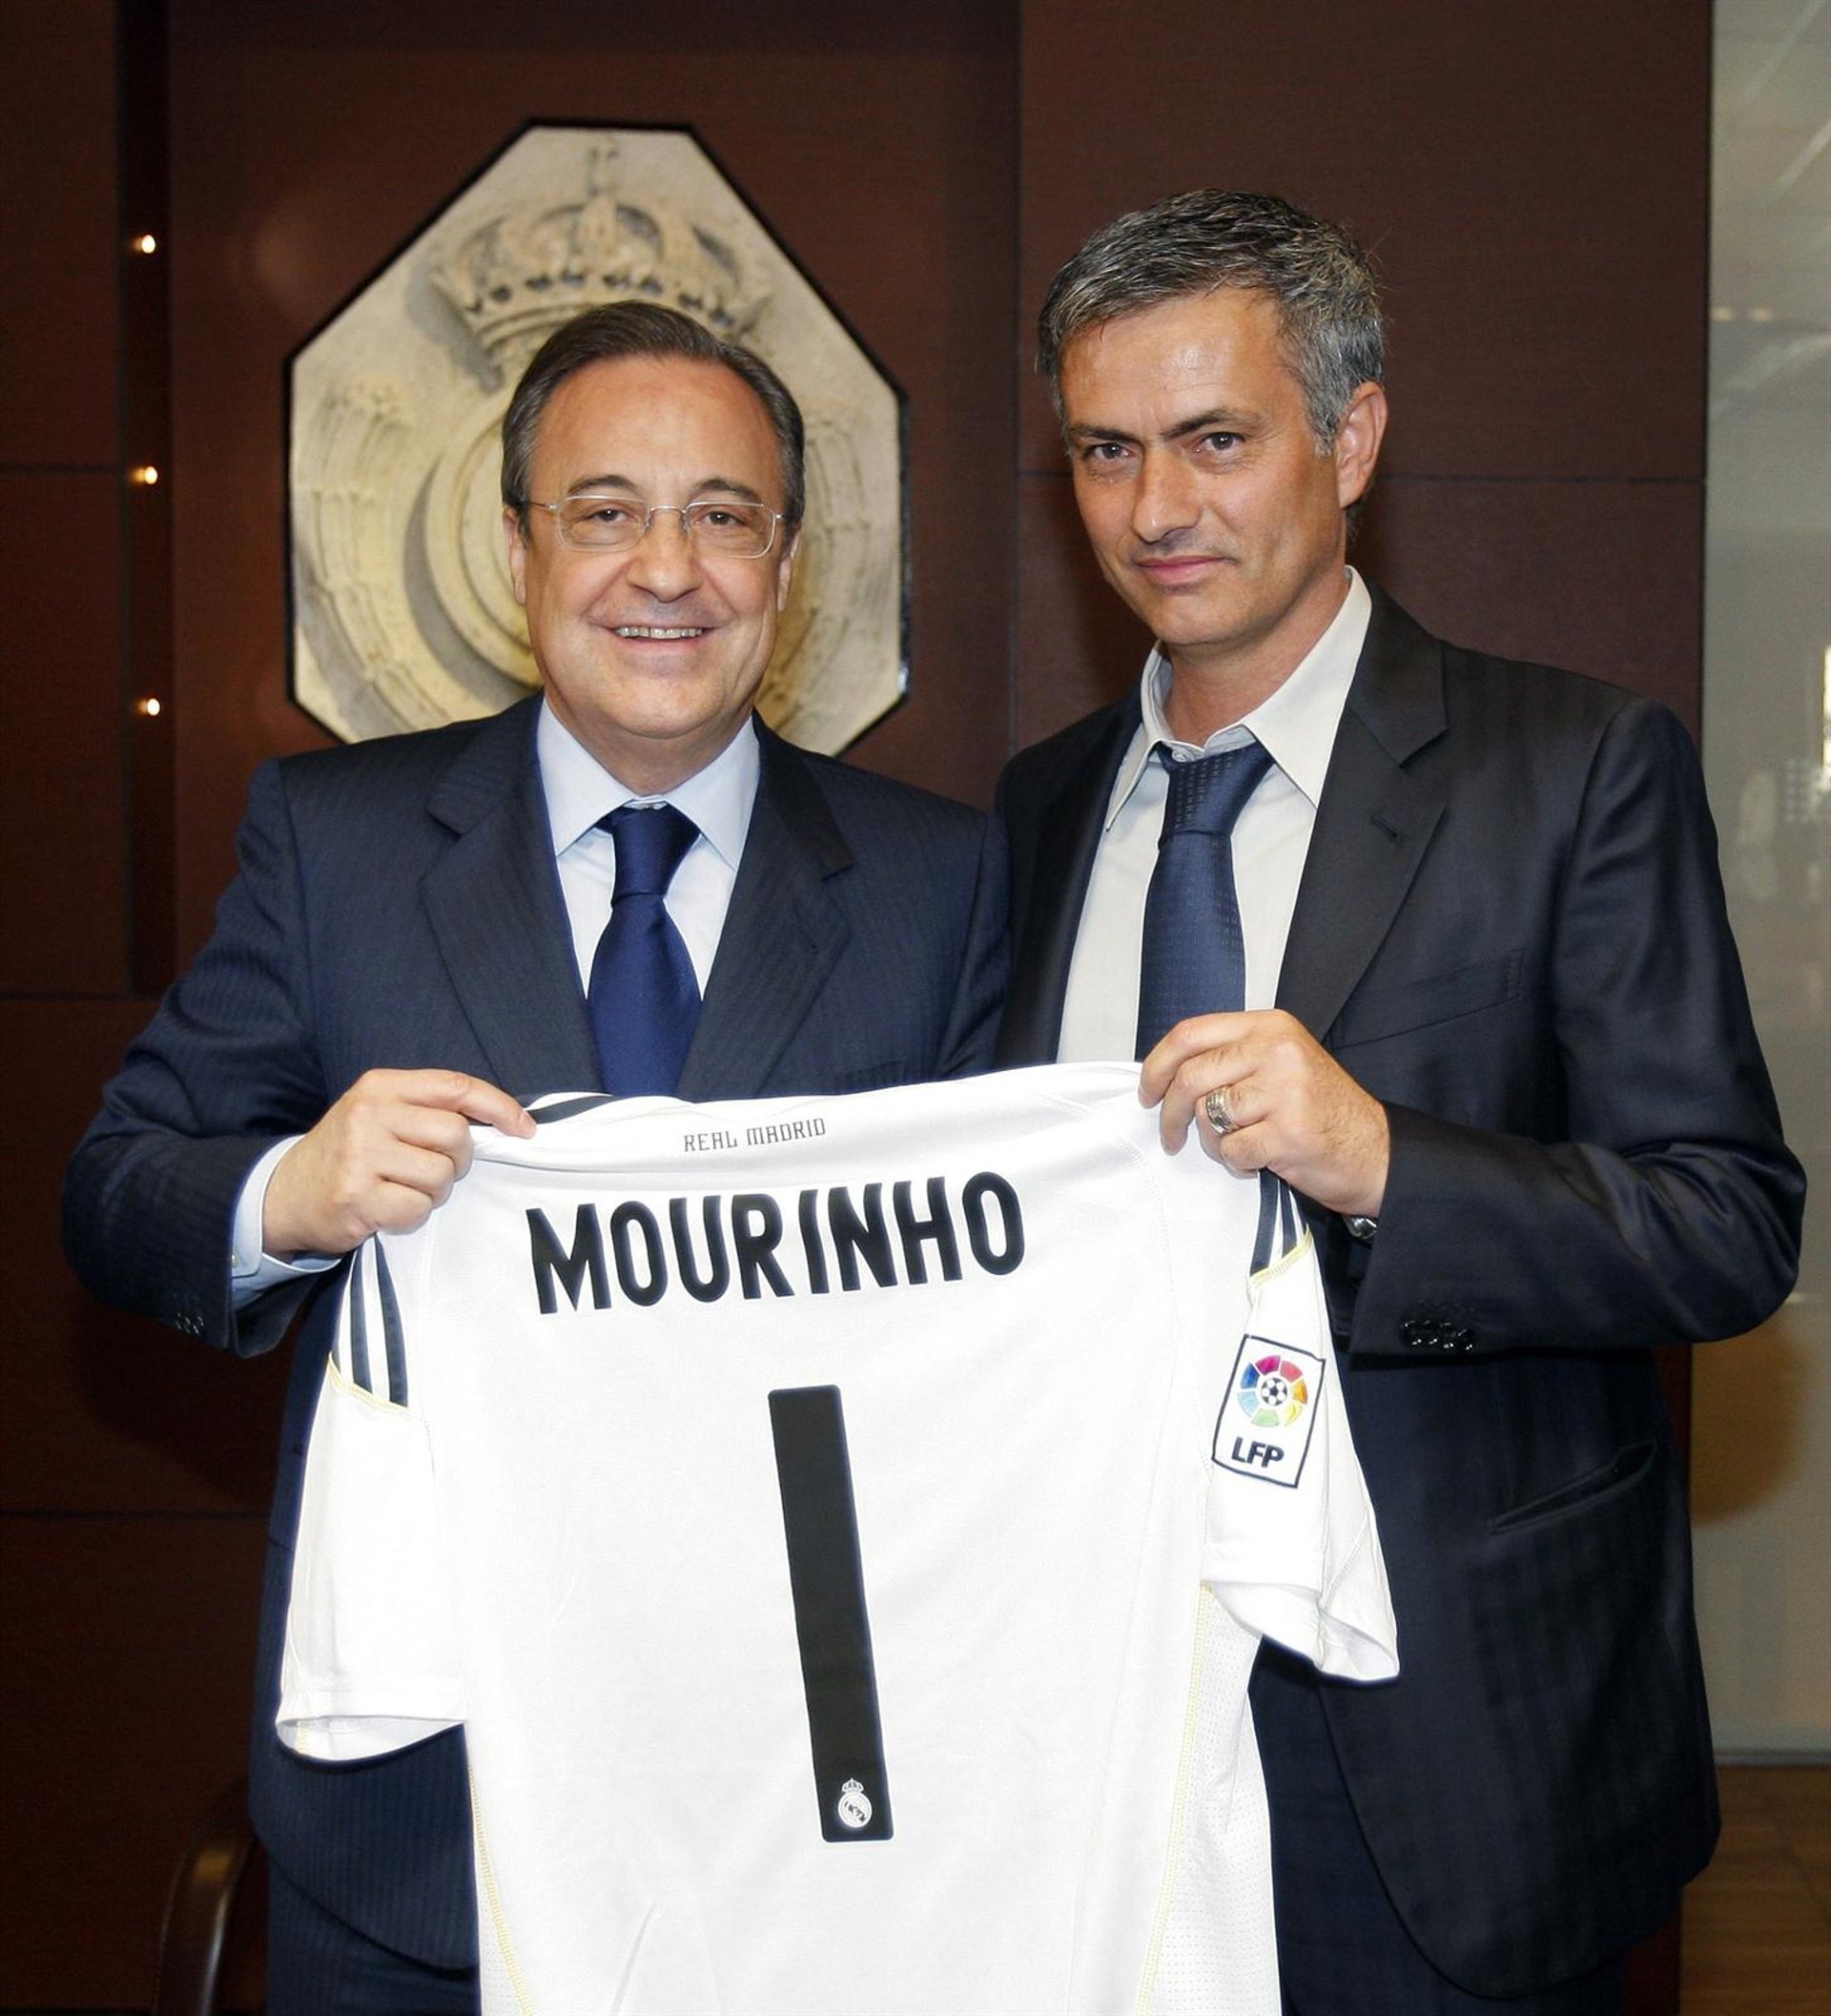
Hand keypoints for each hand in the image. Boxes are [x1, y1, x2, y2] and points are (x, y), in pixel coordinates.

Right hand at [263, 1069, 534, 1259]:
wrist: (285, 1194)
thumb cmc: (348, 1153)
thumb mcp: (379, 1113)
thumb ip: (427, 1109)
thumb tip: (502, 1121)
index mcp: (380, 1086)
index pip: (456, 1087)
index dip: (499, 1107)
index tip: (525, 1129)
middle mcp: (369, 1114)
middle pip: (455, 1135)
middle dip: (457, 1161)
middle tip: (434, 1170)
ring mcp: (360, 1155)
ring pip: (440, 1176)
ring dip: (432, 1192)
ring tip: (401, 1189)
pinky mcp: (357, 1197)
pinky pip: (418, 1209)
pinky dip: (412, 1216)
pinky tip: (387, 1209)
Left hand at [1139, 1010, 1388, 1216]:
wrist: (1376, 1150)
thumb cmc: (1321, 1110)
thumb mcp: (1281, 1062)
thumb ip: (1231, 1057)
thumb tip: (1165, 1073)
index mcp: (1270, 1027)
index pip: (1190, 1033)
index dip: (1157, 1065)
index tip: (1147, 1091)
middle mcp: (1277, 1050)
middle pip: (1191, 1076)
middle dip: (1169, 1113)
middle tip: (1171, 1136)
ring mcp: (1284, 1091)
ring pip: (1208, 1117)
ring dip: (1213, 1142)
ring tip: (1239, 1145)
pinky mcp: (1288, 1133)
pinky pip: (1232, 1149)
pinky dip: (1237, 1162)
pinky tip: (1261, 1159)